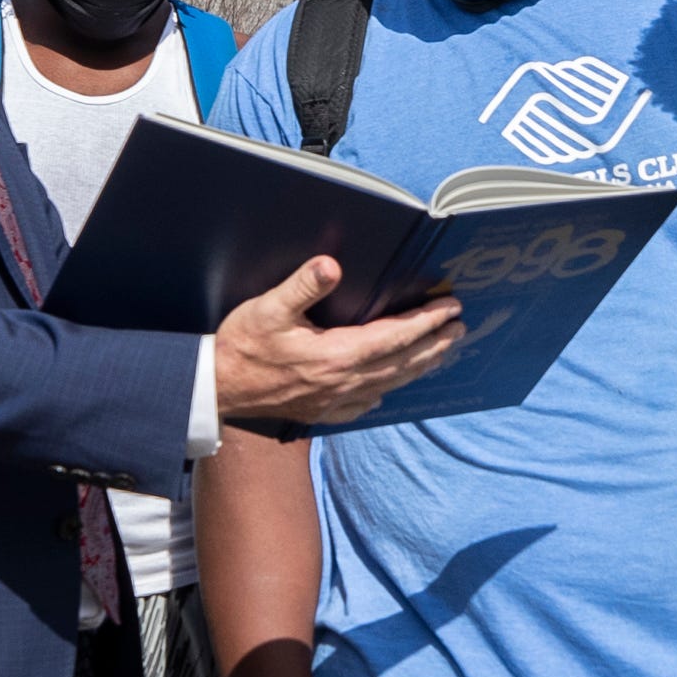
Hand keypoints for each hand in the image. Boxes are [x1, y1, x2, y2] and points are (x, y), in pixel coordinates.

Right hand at [212, 258, 462, 427]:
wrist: (215, 390)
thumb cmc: (240, 346)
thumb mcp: (267, 308)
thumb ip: (302, 286)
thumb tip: (331, 265)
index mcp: (336, 355)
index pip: (395, 337)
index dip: (426, 322)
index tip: (451, 308)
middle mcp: (343, 382)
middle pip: (402, 363)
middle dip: (435, 343)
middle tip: (461, 328)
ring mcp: (335, 401)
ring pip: (390, 383)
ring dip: (420, 366)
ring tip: (443, 351)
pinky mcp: (323, 411)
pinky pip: (367, 402)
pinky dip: (388, 389)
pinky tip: (393, 385)